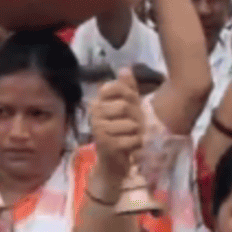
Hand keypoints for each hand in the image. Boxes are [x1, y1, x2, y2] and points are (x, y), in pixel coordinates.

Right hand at [90, 68, 144, 184]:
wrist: (113, 163)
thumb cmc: (122, 133)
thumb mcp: (128, 109)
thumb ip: (127, 89)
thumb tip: (125, 68)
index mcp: (98, 101)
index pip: (114, 88)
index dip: (129, 96)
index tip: (132, 106)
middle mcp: (94, 113)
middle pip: (124, 106)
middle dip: (136, 117)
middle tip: (136, 126)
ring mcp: (98, 128)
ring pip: (129, 123)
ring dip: (137, 132)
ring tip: (134, 137)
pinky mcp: (105, 144)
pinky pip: (130, 139)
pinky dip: (136, 143)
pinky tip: (132, 147)